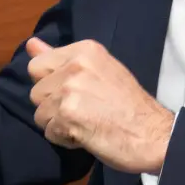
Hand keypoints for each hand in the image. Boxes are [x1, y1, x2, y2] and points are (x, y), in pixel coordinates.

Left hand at [26, 38, 174, 173]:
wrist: (154, 134)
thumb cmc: (130, 105)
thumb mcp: (99, 70)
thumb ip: (61, 58)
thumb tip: (31, 44)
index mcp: (85, 50)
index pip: (38, 65)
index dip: (52, 84)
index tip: (78, 92)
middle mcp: (75, 66)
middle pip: (36, 92)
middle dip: (53, 106)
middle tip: (84, 111)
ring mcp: (70, 90)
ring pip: (40, 114)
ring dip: (59, 124)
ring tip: (87, 123)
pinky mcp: (68, 116)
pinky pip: (49, 132)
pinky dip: (65, 139)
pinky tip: (87, 135)